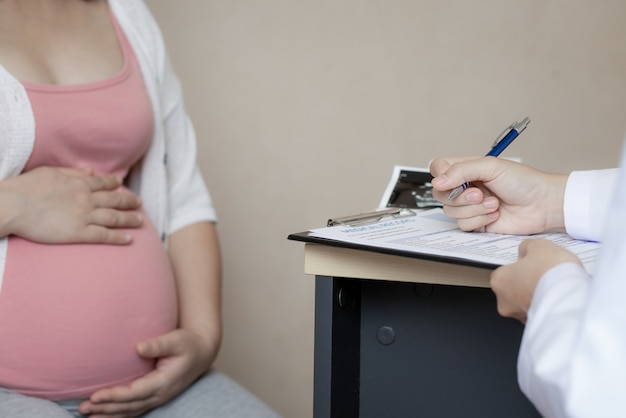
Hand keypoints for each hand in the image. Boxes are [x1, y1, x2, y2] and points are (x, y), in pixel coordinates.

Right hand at [0, 166, 141, 243]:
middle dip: (130, 201)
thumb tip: (90, 171)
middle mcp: (86, 199)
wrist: (14, 205)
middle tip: (140, 203)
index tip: (122, 184)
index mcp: (79, 184)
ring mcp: (85, 216)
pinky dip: (119, 237)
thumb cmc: (26, 188)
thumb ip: (72, 172)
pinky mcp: (79, 233)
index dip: (115, 183)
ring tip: (141, 221)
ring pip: (114, 217)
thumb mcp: (50, 172)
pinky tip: (130, 239)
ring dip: (130, 219)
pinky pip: (104, 235)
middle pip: (115, 200)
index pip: (103, 183)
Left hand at [79, 328, 218, 417]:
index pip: (135, 393)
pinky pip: (133, 410)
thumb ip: (159, 344)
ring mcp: (158, 398)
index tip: (95, 395)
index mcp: (164, 382)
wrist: (201, 352)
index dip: (114, 396)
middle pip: (129, 406)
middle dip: (105, 408)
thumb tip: (139, 347)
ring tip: (87, 415)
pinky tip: (103, 415)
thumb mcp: (177, 340)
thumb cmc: (188, 343)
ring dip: (109, 414)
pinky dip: (118, 414)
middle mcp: (160, 394)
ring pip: (130, 411)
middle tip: (83, 407)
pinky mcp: (154, 397)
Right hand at [430, 156, 567, 234]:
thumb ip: (461, 171)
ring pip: (450, 211)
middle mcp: (465, 187)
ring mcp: (469, 206)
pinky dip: (479, 220)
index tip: (452, 180)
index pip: (438, 169)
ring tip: (494, 203)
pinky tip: (495, 215)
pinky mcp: (476, 223)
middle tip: (480, 193)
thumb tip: (437, 182)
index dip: (440, 176)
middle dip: (460, 196)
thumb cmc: (523, 181)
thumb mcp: (491, 167)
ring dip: (474, 209)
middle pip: (439, 194)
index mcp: (466, 169)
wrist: (542, 204)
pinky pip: (462, 225)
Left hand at [490, 238, 582, 322]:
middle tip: (542, 275)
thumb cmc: (552, 274)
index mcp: (499, 281)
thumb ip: (527, 247)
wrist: (572, 298)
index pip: (501, 274)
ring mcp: (520, 317)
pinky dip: (548, 307)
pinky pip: (540, 314)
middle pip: (512, 290)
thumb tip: (525, 250)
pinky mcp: (537, 326)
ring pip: (526, 304)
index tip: (528, 265)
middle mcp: (505, 303)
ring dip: (537, 297)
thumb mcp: (538, 246)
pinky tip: (559, 299)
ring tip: (554, 287)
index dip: (516, 268)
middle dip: (526, 284)